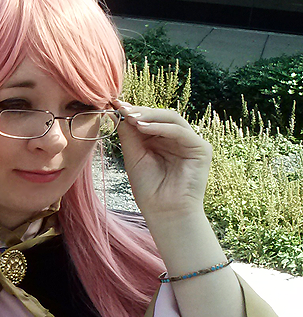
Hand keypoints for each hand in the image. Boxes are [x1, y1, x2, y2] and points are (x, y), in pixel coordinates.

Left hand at [114, 102, 211, 222]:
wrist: (164, 211)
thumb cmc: (149, 188)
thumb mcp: (134, 156)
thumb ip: (129, 135)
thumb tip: (117, 111)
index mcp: (162, 140)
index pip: (150, 119)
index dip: (134, 112)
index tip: (116, 105)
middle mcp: (178, 138)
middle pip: (161, 116)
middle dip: (141, 111)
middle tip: (123, 109)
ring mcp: (190, 142)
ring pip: (172, 119)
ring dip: (150, 116)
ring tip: (131, 117)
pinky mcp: (201, 149)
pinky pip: (180, 132)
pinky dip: (162, 127)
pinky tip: (143, 127)